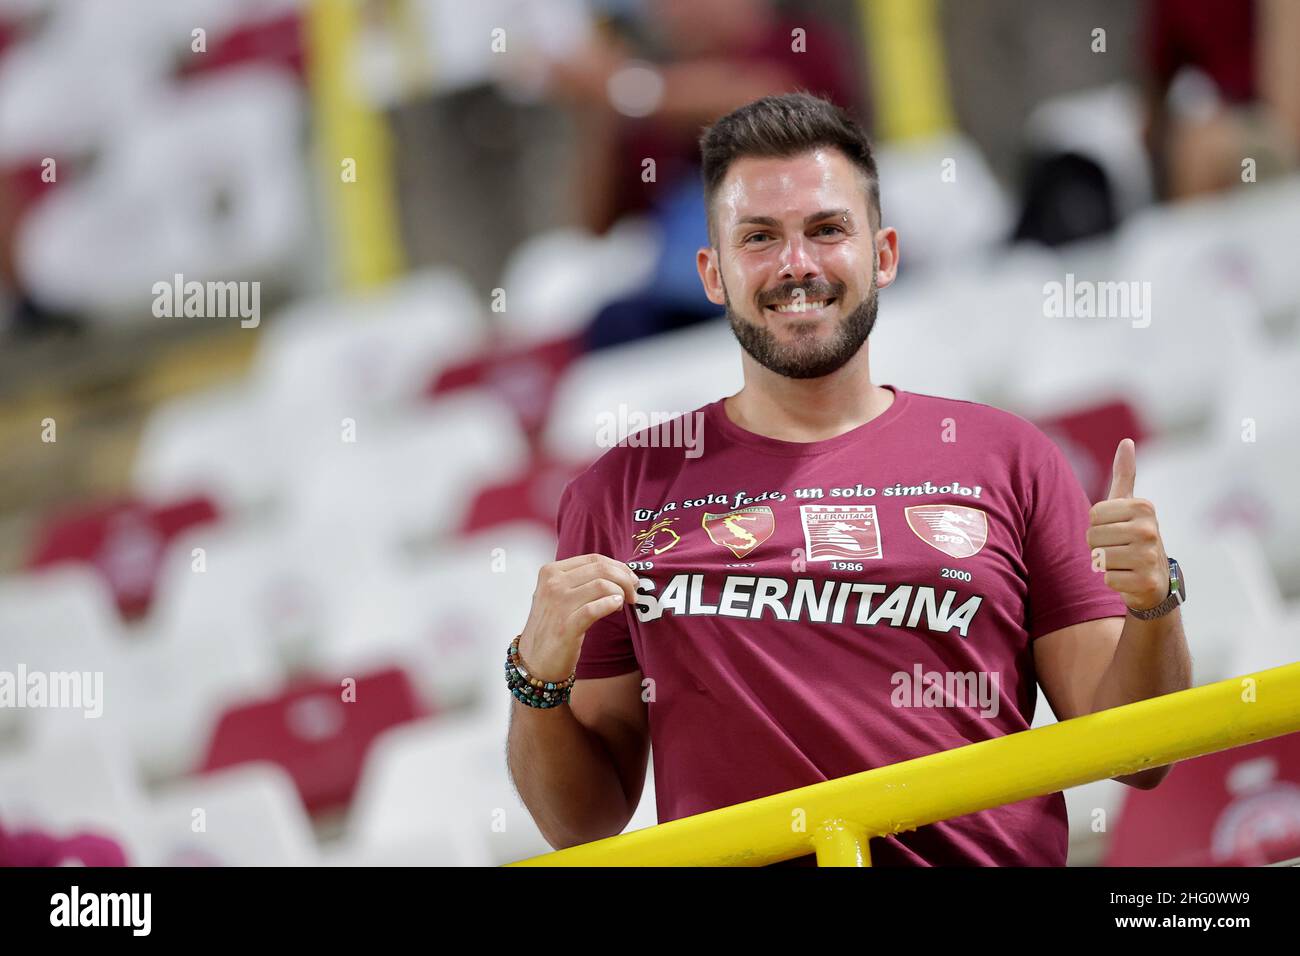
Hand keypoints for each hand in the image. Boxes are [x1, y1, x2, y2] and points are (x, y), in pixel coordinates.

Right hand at [518, 553, 640, 681]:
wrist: (535, 660)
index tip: (629, 578)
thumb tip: (617, 573)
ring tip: (624, 603)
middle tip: (633, 592)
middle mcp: (553, 584)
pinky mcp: (566, 626)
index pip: (594, 559)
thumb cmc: (552, 626)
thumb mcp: (558, 594)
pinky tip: (616, 608)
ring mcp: (558, 604)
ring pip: (602, 585)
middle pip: (601, 569)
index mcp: (551, 572)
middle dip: (625, 579)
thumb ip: (580, 580)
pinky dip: (611, 605)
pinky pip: (596, 608)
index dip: (618, 567)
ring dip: (621, 593)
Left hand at [1087, 438, 1170, 611]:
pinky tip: (1129, 578)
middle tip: (1120, 549)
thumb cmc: (1134, 537)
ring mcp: (1149, 556)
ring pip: (1098, 558)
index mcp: (1143, 507)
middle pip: (1092, 537)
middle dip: (1099, 546)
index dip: (1098, 526)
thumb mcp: (1129, 505)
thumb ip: (1125, 474)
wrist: (1156, 581)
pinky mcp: (1145, 582)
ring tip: (1124, 562)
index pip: (1093, 516)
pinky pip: (1107, 579)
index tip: (1117, 530)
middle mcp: (1149, 529)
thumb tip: (1126, 441)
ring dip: (1106, 564)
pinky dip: (1114, 581)